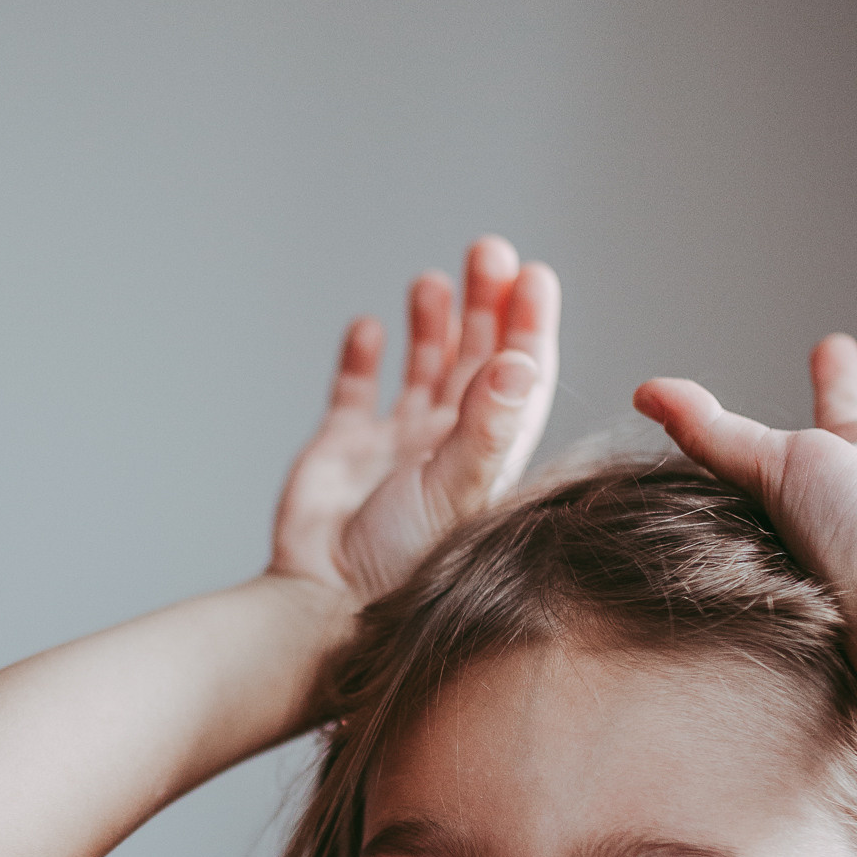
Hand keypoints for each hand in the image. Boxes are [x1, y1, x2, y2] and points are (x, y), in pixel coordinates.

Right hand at [272, 239, 560, 607]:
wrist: (322, 606)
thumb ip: (486, 423)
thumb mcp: (455, 487)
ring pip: (421, 370)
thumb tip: (520, 357)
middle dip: (485, 305)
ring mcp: (392, 448)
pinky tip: (371, 328)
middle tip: (488, 250)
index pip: (519, 377)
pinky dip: (364, 359)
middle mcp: (445, 447)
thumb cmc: (400, 563)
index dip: (530, 324)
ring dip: (432, 325)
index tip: (534, 275)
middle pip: (476, 361)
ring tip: (434, 280)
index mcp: (485, 455)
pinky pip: (356, 392)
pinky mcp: (341, 451)